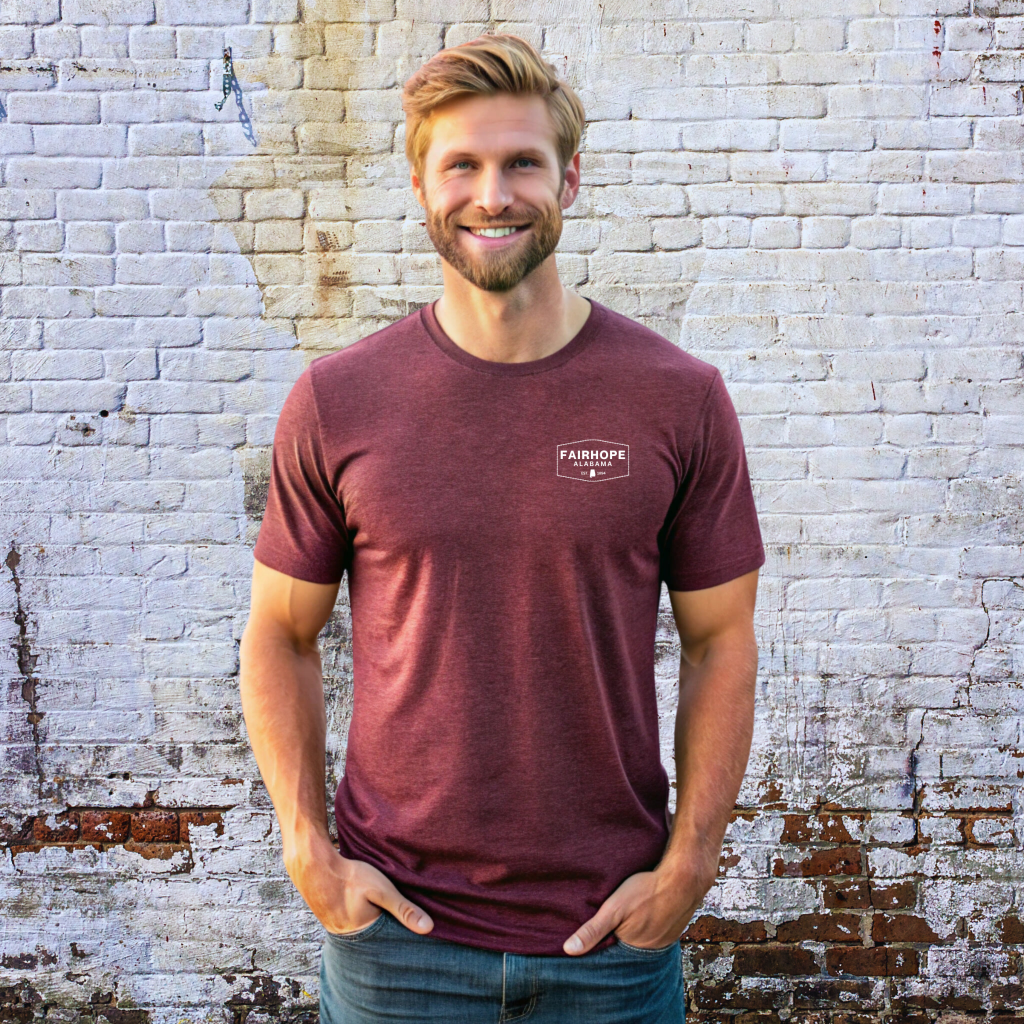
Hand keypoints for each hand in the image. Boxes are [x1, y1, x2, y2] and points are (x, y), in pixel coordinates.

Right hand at [284, 830, 433, 936]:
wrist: (312, 864)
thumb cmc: (349, 876)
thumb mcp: (381, 890)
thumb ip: (403, 909)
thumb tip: (429, 928)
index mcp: (362, 934)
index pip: (388, 941)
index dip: (400, 933)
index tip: (414, 927)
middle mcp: (347, 936)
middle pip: (374, 936)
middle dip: (386, 927)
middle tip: (397, 914)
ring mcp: (335, 927)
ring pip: (362, 927)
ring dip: (372, 919)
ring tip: (380, 908)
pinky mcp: (329, 915)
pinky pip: (350, 919)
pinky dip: (359, 913)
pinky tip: (361, 902)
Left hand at [562, 858, 714, 954]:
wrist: (684, 877)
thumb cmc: (647, 890)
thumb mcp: (614, 908)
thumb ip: (592, 930)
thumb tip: (568, 950)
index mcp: (633, 948)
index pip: (612, 952)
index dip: (602, 943)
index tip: (591, 933)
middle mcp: (650, 949)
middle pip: (627, 945)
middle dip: (617, 936)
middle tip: (613, 918)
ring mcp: (664, 939)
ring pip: (641, 937)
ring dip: (634, 929)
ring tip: (628, 915)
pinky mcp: (672, 928)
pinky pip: (655, 929)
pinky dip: (648, 923)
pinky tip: (644, 911)